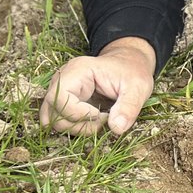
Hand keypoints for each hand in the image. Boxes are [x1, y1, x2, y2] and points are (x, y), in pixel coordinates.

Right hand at [41, 39, 155, 135]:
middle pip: (54, 112)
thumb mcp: (138, 87)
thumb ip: (129, 107)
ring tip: (101, 121)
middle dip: (79, 124)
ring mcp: (61, 92)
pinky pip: (61, 121)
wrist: (130, 64)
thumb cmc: (133, 71)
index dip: (78, 113)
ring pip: (55, 120)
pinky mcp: (65, 102)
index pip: (60, 97)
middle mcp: (63, 80)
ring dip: (78, 128)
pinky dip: (76, 128)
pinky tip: (95, 122)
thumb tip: (116, 128)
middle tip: (104, 119)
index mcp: (78, 70)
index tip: (101, 114)